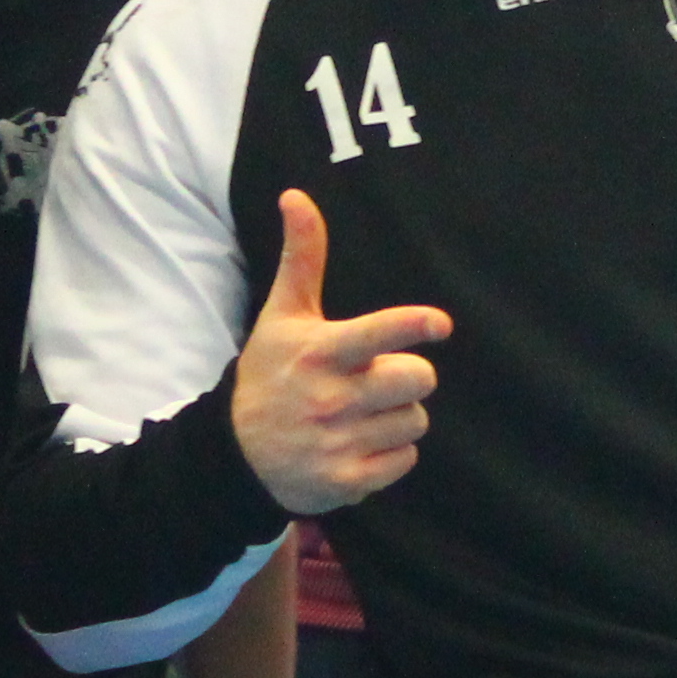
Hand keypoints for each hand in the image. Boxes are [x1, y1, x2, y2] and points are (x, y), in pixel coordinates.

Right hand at [232, 191, 449, 514]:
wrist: (236, 453)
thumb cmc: (270, 373)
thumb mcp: (282, 316)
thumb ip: (301, 257)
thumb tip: (296, 195)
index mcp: (318, 354)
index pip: (375, 336)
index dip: (412, 327)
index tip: (440, 324)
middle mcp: (329, 399)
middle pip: (417, 379)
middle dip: (408, 376)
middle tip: (379, 378)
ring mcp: (338, 443)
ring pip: (414, 420)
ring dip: (396, 416)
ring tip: (360, 414)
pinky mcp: (346, 481)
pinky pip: (405, 459)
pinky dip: (391, 453)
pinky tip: (358, 445)